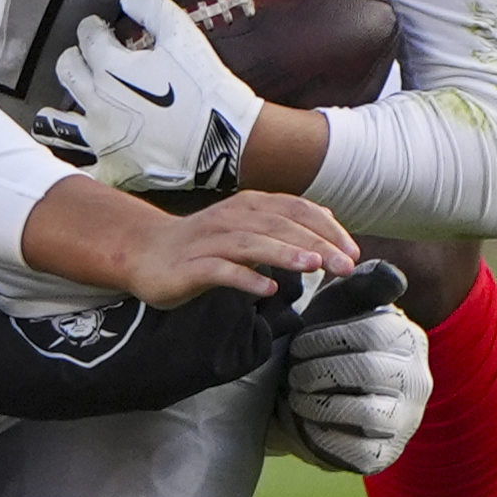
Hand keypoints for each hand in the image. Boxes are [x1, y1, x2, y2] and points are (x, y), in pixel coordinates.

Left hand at [31, 0, 263, 192]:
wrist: (222, 136)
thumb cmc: (204, 86)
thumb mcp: (182, 34)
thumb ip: (151, 9)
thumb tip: (128, 1)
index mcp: (109, 68)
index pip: (88, 39)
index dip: (92, 28)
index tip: (97, 28)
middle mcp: (96, 102)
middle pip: (67, 73)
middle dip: (72, 60)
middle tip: (80, 59)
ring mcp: (101, 138)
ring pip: (60, 123)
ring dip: (55, 112)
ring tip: (54, 112)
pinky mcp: (113, 167)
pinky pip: (83, 171)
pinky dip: (74, 165)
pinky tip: (70, 161)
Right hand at [111, 187, 355, 307]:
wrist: (144, 252)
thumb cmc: (202, 245)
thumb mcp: (247, 229)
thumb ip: (283, 226)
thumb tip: (326, 222)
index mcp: (249, 206)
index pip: (296, 210)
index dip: (326, 228)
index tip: (352, 252)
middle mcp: (231, 219)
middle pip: (279, 226)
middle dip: (316, 244)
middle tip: (345, 266)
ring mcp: (210, 242)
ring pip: (252, 243)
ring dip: (285, 253)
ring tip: (313, 267)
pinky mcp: (191, 266)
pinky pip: (221, 271)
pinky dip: (245, 278)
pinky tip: (267, 289)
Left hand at [272, 261, 432, 474]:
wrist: (317, 398)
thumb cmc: (329, 345)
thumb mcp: (340, 307)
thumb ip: (361, 284)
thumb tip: (392, 276)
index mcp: (408, 338)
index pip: (373, 332)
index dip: (326, 338)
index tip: (298, 345)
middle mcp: (417, 379)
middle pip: (367, 370)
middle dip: (318, 370)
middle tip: (293, 373)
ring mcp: (405, 420)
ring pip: (363, 410)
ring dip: (317, 401)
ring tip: (297, 394)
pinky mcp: (384, 455)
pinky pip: (355, 448)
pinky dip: (321, 433)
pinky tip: (306, 420)